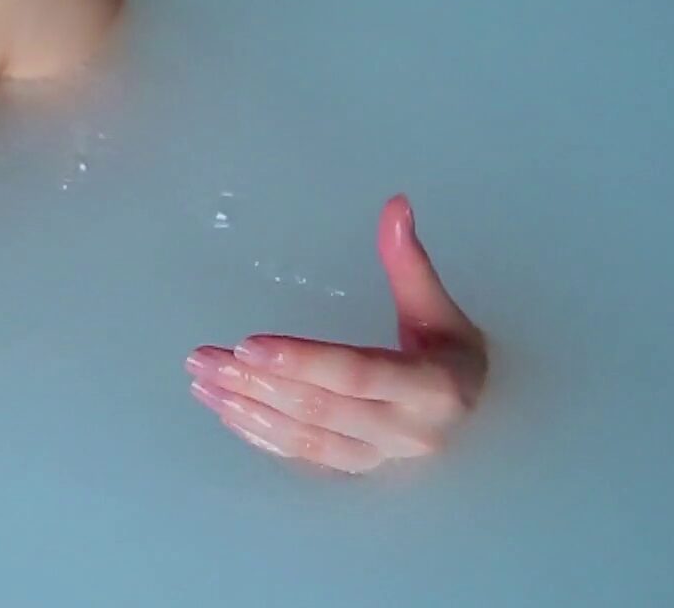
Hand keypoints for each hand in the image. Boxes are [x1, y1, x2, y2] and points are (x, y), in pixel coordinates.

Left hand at [183, 195, 486, 474]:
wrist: (473, 410)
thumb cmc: (451, 352)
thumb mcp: (438, 309)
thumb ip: (410, 262)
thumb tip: (395, 204)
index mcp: (431, 389)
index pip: (356, 374)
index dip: (302, 360)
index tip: (248, 344)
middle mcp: (405, 431)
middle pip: (319, 407)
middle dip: (256, 383)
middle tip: (202, 358)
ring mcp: (380, 458)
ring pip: (304, 436)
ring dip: (247, 409)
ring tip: (201, 381)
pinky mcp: (357, 469)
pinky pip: (303, 455)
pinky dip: (260, 434)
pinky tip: (225, 409)